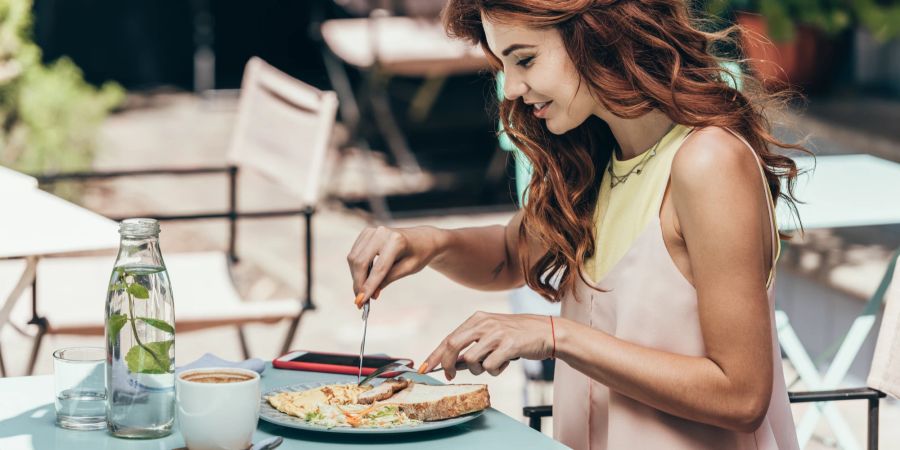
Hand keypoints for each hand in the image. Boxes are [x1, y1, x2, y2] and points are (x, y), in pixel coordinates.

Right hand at [347, 225, 442, 306]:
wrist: (422, 238)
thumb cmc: (418, 254)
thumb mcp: (409, 269)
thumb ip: (389, 279)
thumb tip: (371, 294)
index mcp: (396, 241)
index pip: (378, 268)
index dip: (368, 286)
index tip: (361, 302)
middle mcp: (381, 232)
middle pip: (361, 262)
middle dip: (358, 283)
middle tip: (359, 301)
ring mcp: (372, 230)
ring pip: (354, 258)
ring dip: (356, 277)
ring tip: (363, 290)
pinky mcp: (366, 232)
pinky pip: (354, 253)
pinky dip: (356, 268)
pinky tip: (364, 277)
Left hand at [420, 312, 553, 379]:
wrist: (546, 332)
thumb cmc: (516, 335)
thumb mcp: (491, 332)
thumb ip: (472, 344)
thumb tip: (450, 364)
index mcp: (477, 319)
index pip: (449, 338)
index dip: (435, 355)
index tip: (424, 368)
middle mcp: (484, 323)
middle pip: (453, 346)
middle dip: (447, 365)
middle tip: (450, 377)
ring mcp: (496, 333)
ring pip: (472, 361)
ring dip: (479, 369)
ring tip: (493, 363)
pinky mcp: (509, 345)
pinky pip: (490, 367)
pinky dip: (495, 370)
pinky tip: (506, 362)